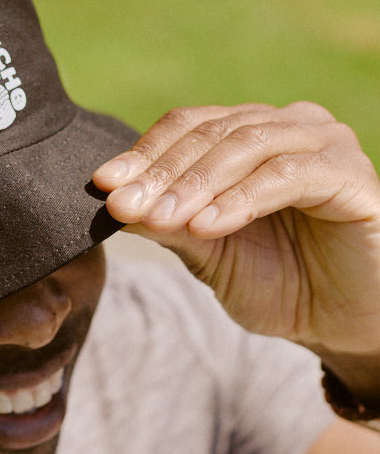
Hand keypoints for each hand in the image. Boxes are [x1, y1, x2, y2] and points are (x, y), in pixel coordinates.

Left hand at [93, 102, 379, 358]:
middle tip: (122, 205)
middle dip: (162, 172)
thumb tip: (113, 200)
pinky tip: (207, 226)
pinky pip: (286, 176)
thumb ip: (168, 222)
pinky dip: (241, 199)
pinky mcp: (351, 174)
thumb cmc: (282, 284)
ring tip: (163, 220)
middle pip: (211, 132)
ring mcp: (324, 143)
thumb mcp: (209, 253)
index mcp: (251, 134)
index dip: (143, 154)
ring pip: (245, 146)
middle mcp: (288, 126)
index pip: (187, 127)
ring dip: (196, 184)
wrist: (345, 327)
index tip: (102, 187)